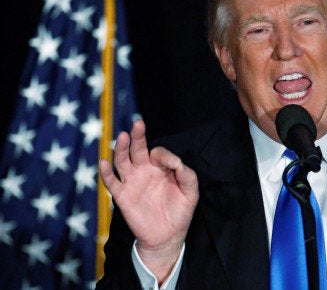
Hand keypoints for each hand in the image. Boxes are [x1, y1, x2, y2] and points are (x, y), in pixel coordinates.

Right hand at [99, 119, 198, 280]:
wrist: (168, 235)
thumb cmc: (180, 211)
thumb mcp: (190, 192)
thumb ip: (187, 174)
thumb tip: (176, 162)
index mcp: (160, 168)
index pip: (158, 153)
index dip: (164, 155)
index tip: (173, 165)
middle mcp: (144, 171)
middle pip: (137, 149)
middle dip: (137, 136)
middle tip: (138, 123)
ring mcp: (132, 182)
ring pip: (122, 161)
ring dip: (121, 148)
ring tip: (122, 136)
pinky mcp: (122, 196)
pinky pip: (111, 182)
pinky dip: (106, 172)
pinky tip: (104, 162)